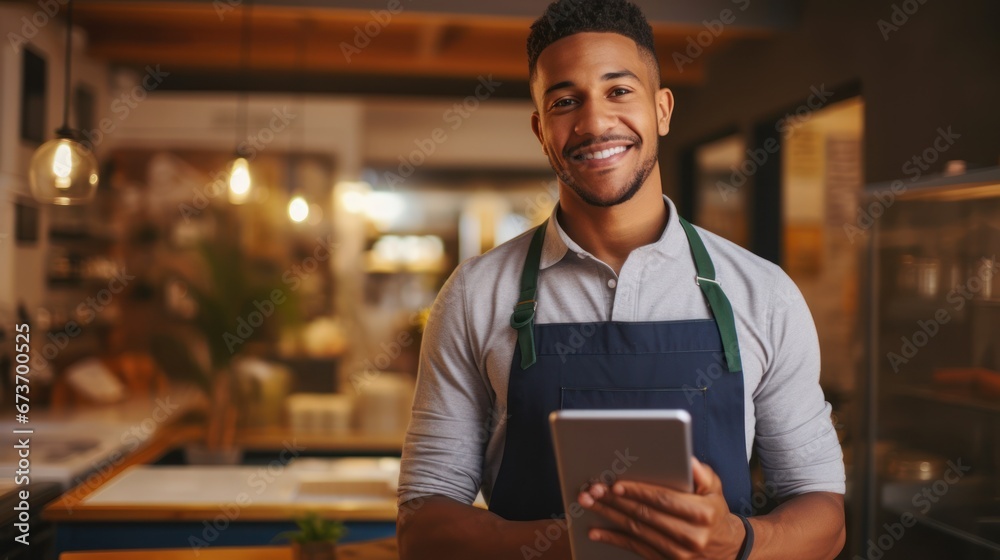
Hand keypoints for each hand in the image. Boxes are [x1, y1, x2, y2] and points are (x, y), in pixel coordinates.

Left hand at [578, 457, 745, 558]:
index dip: (638, 491)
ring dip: (609, 516)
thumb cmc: (713, 511)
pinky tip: (595, 531)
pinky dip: (613, 539)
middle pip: (645, 515)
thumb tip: (687, 459)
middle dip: (615, 501)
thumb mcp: (715, 489)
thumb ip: (702, 473)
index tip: (616, 483)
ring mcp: (678, 554)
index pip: (663, 499)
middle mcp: (691, 536)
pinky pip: (635, 549)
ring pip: (636, 531)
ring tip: (588, 503)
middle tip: (592, 490)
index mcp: (702, 513)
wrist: (725, 549)